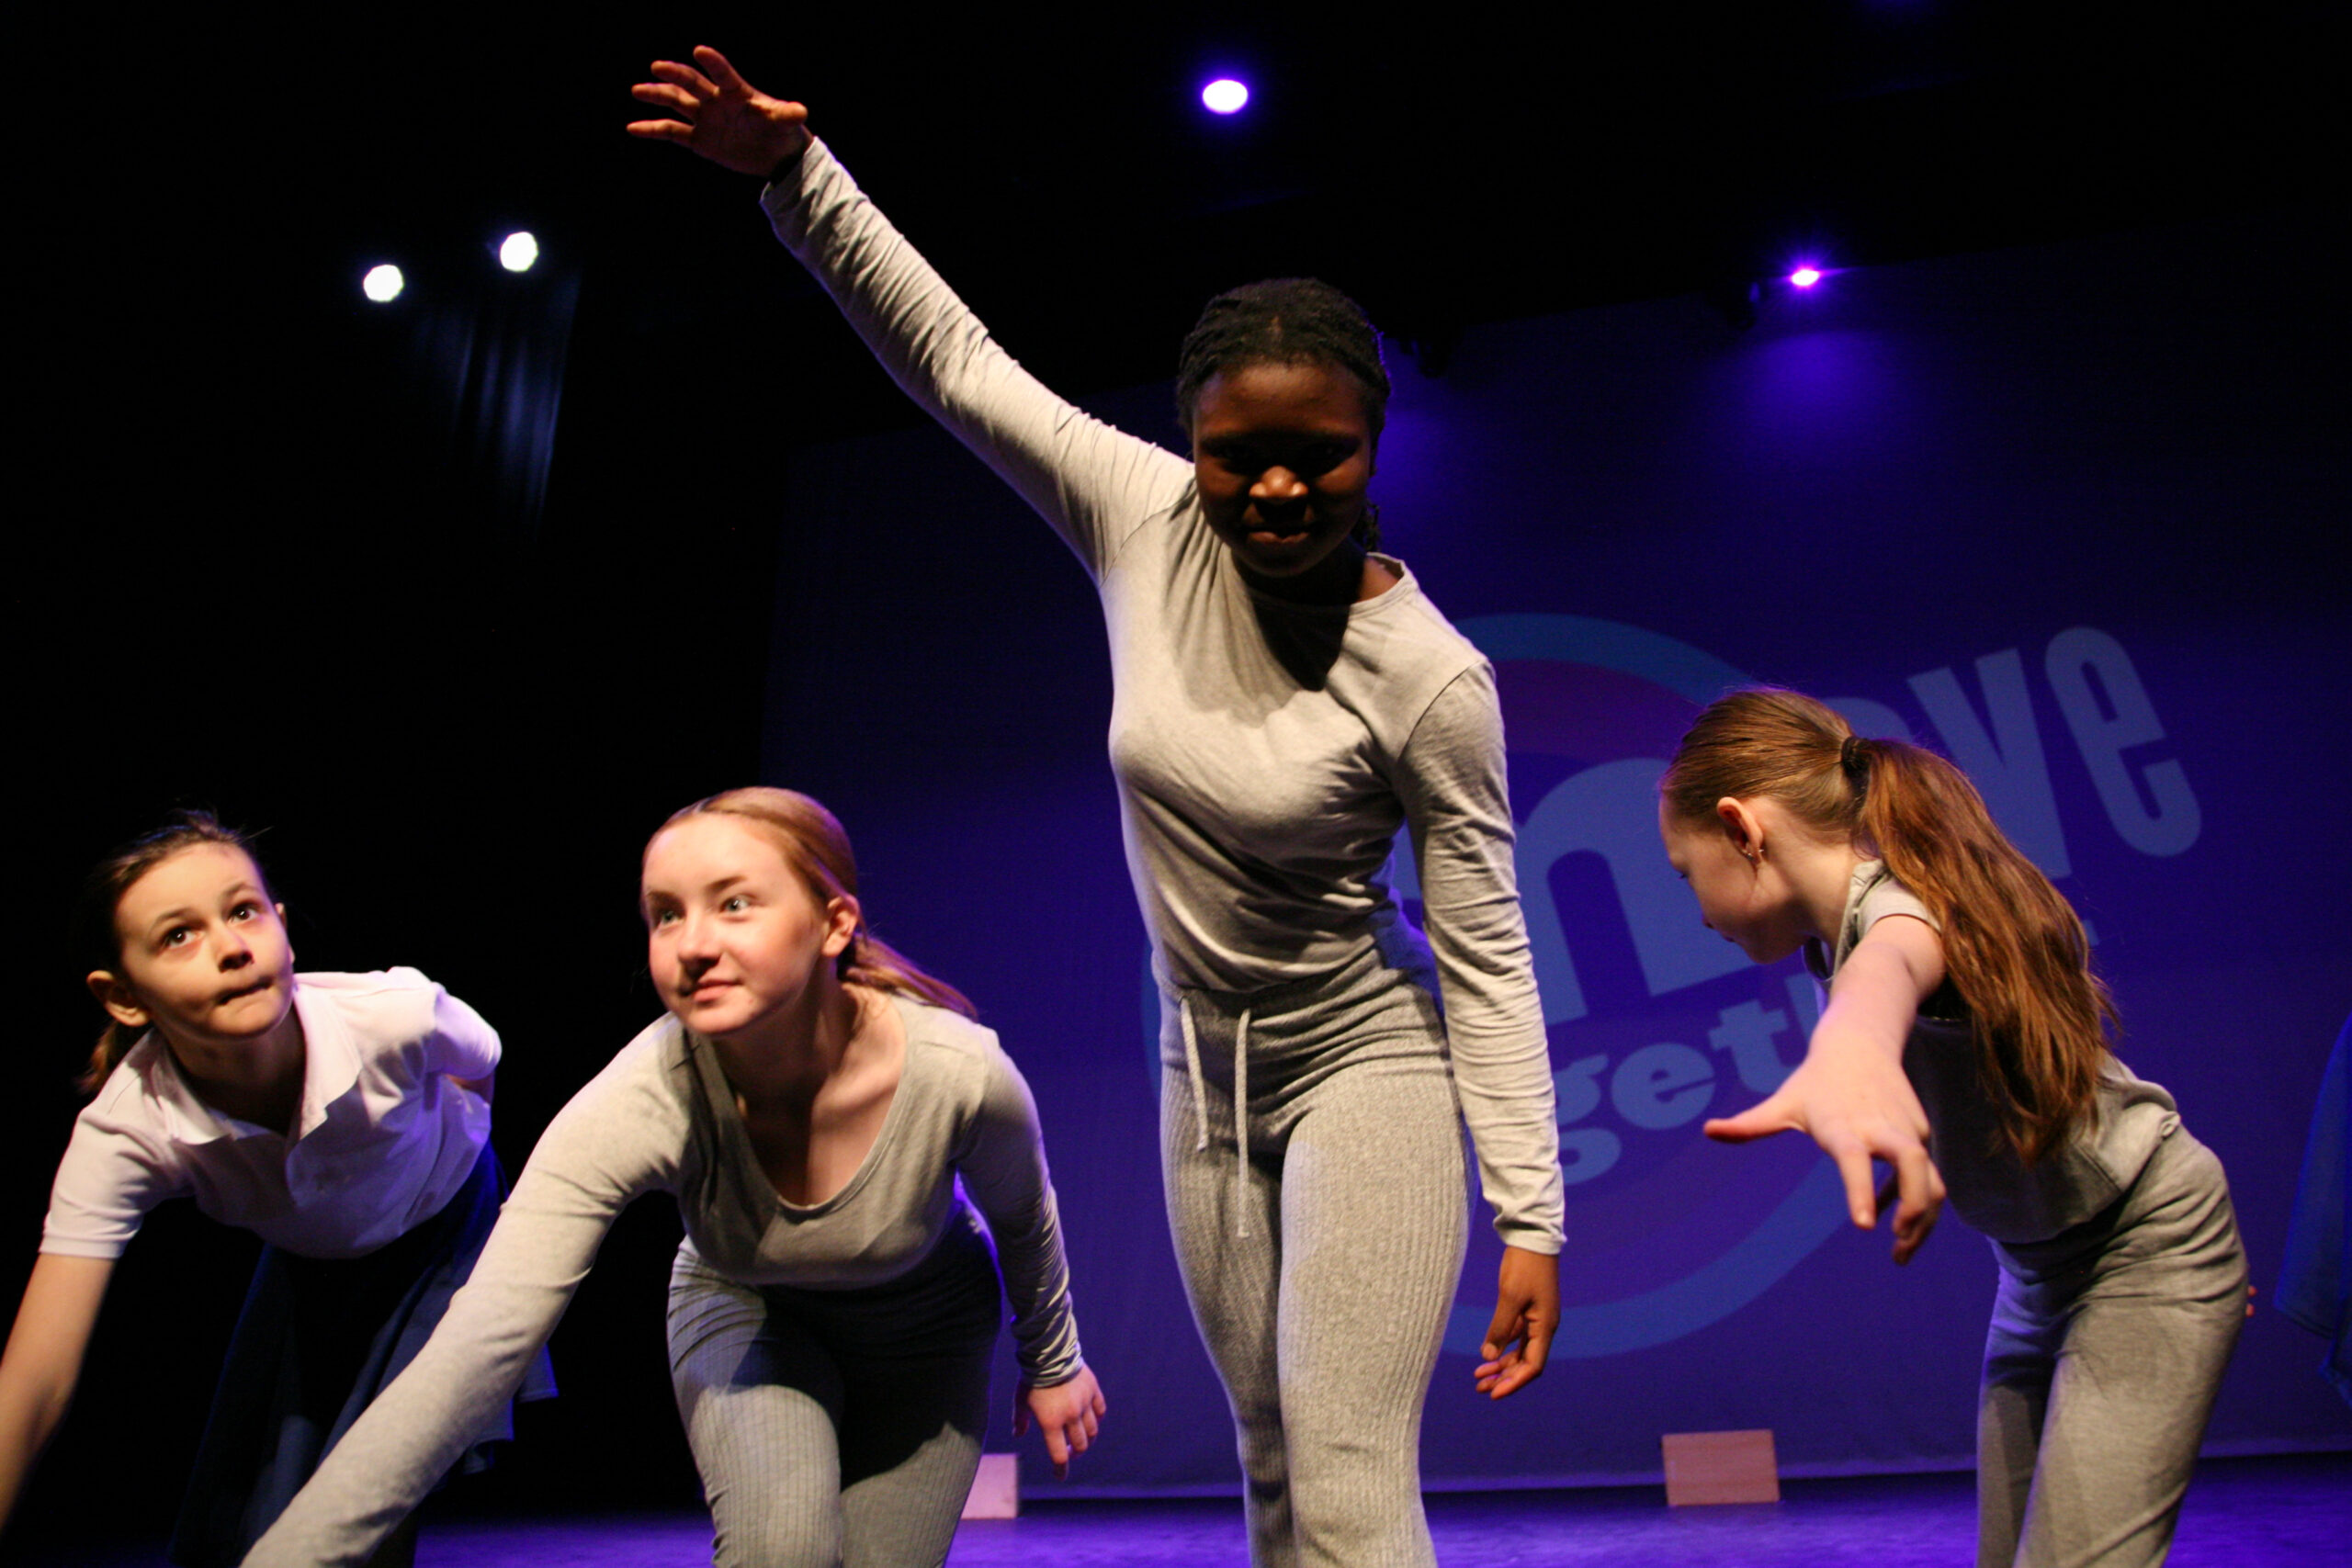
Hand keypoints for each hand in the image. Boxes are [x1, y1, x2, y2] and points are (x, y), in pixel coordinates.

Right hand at [627, 46, 810, 177]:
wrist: (774, 153)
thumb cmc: (781, 131)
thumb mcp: (785, 123)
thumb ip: (787, 114)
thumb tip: (800, 111)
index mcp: (736, 93)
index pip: (723, 75)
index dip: (713, 63)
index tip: (700, 51)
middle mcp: (716, 101)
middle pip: (692, 84)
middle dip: (676, 75)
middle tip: (657, 67)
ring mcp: (705, 118)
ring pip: (677, 102)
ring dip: (657, 95)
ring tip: (637, 90)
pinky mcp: (698, 138)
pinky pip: (672, 131)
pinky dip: (653, 129)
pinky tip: (633, 127)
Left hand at [1013, 1366, 1104, 1478]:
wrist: (1049, 1352)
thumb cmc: (1032, 1378)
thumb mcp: (1021, 1400)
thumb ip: (1020, 1420)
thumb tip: (1018, 1435)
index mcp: (1051, 1423)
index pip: (1059, 1455)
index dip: (1060, 1468)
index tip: (1060, 1475)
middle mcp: (1070, 1416)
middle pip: (1080, 1445)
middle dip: (1074, 1452)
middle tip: (1068, 1450)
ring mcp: (1084, 1403)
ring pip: (1092, 1430)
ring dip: (1086, 1438)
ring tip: (1080, 1436)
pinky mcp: (1093, 1390)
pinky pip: (1100, 1410)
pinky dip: (1096, 1417)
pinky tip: (1090, 1417)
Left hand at [1473, 1245, 1557, 1398]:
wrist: (1532, 1239)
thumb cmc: (1524, 1266)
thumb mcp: (1509, 1297)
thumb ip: (1500, 1327)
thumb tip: (1488, 1356)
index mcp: (1545, 1327)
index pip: (1532, 1367)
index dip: (1513, 1383)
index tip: (1493, 1393)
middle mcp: (1543, 1327)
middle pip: (1525, 1363)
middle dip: (1503, 1377)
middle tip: (1480, 1388)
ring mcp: (1536, 1319)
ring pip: (1519, 1351)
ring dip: (1501, 1365)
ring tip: (1478, 1376)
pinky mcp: (1528, 1310)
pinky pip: (1516, 1337)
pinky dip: (1502, 1347)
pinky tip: (1485, 1353)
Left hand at [1705, 1029, 1945, 1263]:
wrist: (1860, 1042)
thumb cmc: (1816, 1081)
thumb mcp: (1784, 1102)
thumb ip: (1751, 1124)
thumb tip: (1708, 1130)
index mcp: (1842, 1124)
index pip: (1854, 1160)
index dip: (1862, 1191)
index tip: (1864, 1227)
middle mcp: (1880, 1127)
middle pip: (1915, 1163)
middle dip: (1915, 1206)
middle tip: (1896, 1240)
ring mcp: (1907, 1129)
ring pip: (1931, 1178)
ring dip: (1923, 1219)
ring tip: (1899, 1254)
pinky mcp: (1920, 1133)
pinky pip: (1925, 1175)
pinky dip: (1915, 1202)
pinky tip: (1895, 1222)